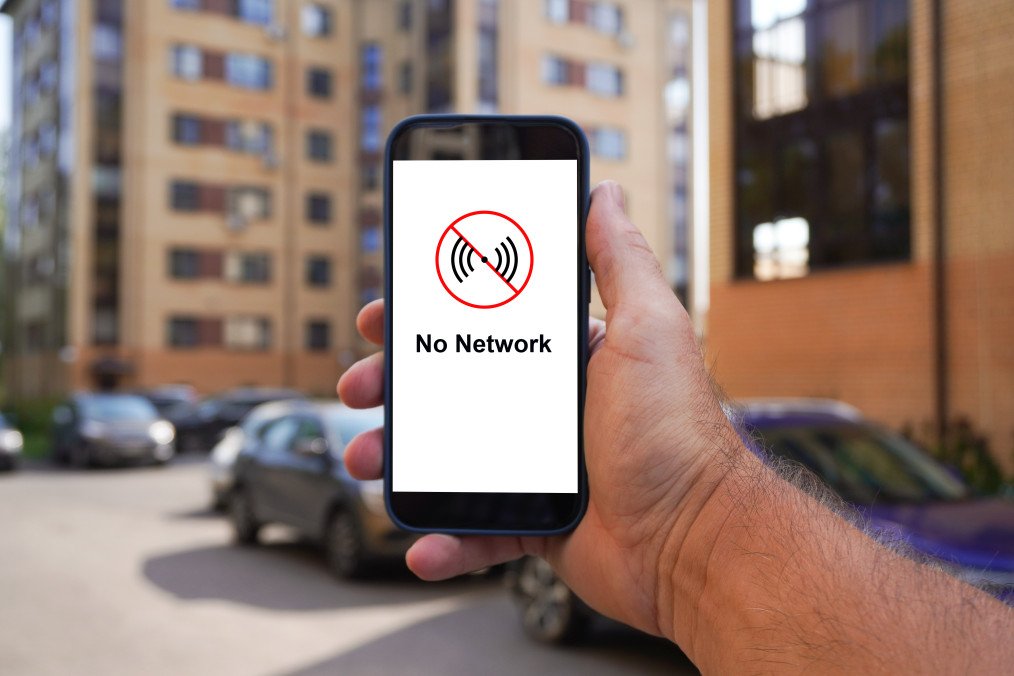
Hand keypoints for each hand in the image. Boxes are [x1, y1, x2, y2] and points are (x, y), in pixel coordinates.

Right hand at [337, 181, 742, 637]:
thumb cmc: (675, 431)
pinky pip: (477, 531)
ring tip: (369, 460)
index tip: (384, 314)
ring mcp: (539, 467)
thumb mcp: (646, 329)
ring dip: (400, 459)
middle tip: (360, 386)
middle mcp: (550, 409)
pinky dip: (444, 539)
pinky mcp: (538, 522)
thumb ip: (620, 262)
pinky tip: (422, 542)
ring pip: (448, 458)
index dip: (429, 318)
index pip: (483, 327)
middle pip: (451, 390)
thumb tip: (607, 192)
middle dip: (396, 386)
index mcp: (567, 360)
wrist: (694, 540)